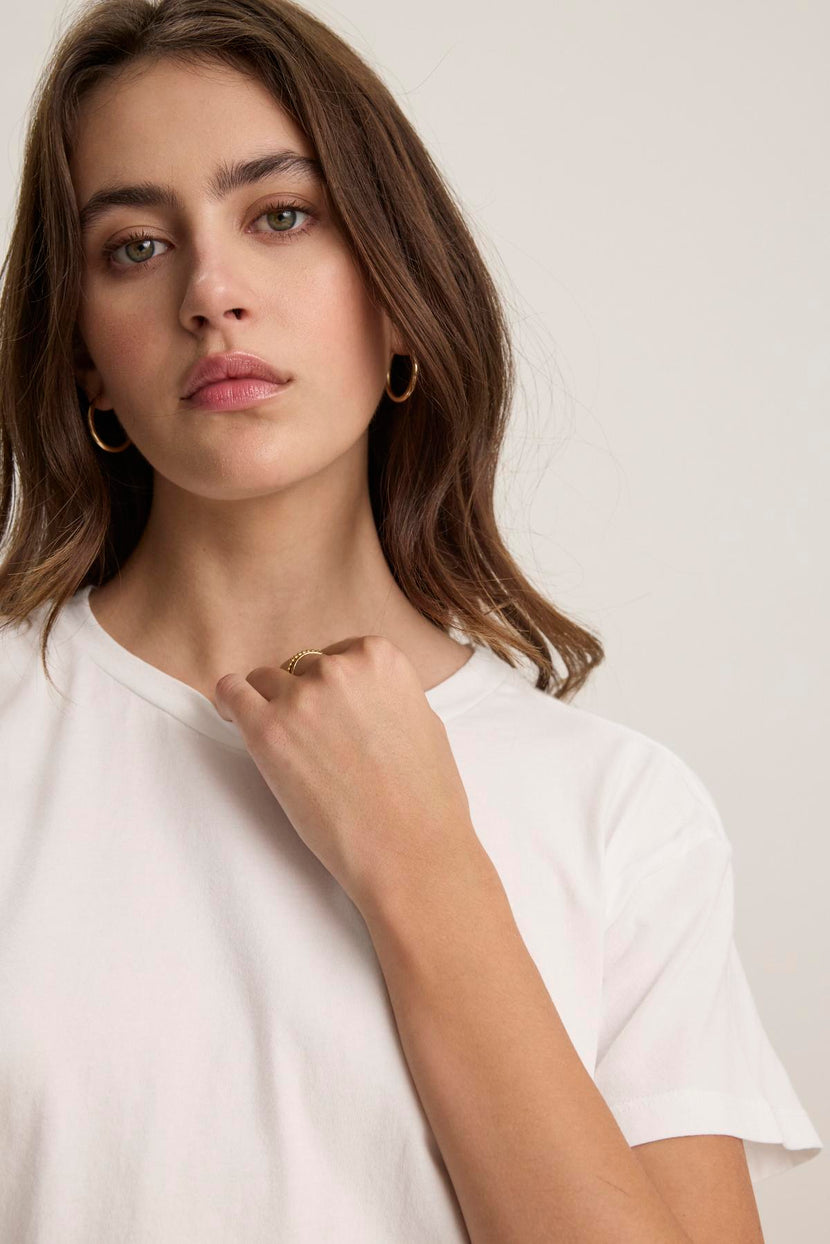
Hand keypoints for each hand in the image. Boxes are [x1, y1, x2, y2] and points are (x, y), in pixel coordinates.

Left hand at [213, 635, 481, 913]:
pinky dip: (229, 700)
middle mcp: (340, 668)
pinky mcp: (268, 731)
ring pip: (265, 681)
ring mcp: (302, 697)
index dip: (333, 685)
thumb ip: (387, 695)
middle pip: (303, 667)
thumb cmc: (425, 798)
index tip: (331, 710)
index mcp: (381, 658)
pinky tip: (231, 715)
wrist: (410, 850)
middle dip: (306, 697)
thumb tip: (365, 694)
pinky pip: (230, 692)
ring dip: (271, 705)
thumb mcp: (424, 722)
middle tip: (314, 740)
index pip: (340, 653)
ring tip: (281, 740)